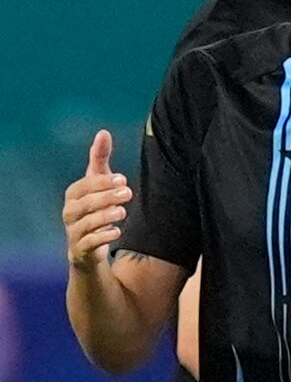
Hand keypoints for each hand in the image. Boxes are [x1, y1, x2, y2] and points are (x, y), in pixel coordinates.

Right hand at [63, 130, 130, 269]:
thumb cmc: (93, 208)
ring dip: (104, 217)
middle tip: (128, 193)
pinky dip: (101, 238)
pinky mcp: (81, 249)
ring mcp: (74, 232)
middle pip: (83, 205)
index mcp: (73, 196)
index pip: (83, 187)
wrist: (88, 246)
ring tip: (122, 212)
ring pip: (85, 224)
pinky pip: (88, 244)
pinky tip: (117, 232)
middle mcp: (70, 213)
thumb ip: (99, 159)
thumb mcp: (97, 183)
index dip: (101, 183)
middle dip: (105, 197)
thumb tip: (103, 132)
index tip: (123, 179)